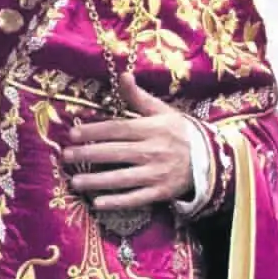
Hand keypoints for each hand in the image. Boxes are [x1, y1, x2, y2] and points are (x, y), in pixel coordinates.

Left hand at [61, 75, 203, 212]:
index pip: (118, 129)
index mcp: (154, 129)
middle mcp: (154, 150)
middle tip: (66, 156)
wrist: (211, 159)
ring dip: (97, 181)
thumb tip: (123, 75)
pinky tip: (98, 203)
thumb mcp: (164, 112)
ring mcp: (157, 173)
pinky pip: (136, 198)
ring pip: (122, 178)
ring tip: (75, 182)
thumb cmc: (181, 133)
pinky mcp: (161, 192)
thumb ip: (139, 98)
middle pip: (116, 152)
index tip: (73, 134)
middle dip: (88, 154)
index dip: (95, 131)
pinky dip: (117, 202)